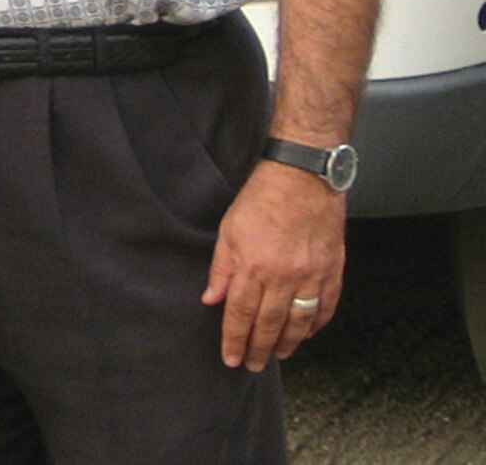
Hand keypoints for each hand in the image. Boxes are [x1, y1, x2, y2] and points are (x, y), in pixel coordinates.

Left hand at [201, 160, 347, 370]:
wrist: (303, 178)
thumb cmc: (261, 200)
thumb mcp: (229, 230)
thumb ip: (221, 268)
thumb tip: (211, 300)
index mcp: (254, 266)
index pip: (241, 314)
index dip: (235, 340)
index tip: (231, 359)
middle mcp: (284, 277)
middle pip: (270, 324)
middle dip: (259, 349)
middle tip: (252, 365)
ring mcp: (312, 276)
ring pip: (300, 322)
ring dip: (289, 343)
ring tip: (277, 355)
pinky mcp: (333, 271)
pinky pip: (326, 307)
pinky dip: (316, 325)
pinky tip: (307, 333)